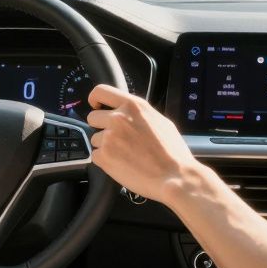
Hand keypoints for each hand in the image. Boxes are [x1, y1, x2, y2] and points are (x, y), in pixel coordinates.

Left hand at [86, 84, 201, 201]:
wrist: (173, 176)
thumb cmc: (172, 152)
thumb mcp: (161, 121)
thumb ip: (140, 114)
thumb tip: (130, 114)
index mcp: (133, 106)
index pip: (101, 91)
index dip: (95, 99)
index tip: (97, 106)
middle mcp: (118, 118)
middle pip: (93, 117)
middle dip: (102, 127)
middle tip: (117, 138)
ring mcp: (109, 137)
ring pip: (95, 139)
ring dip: (105, 146)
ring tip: (125, 155)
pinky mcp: (104, 157)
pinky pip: (95, 156)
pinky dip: (105, 161)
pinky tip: (122, 164)